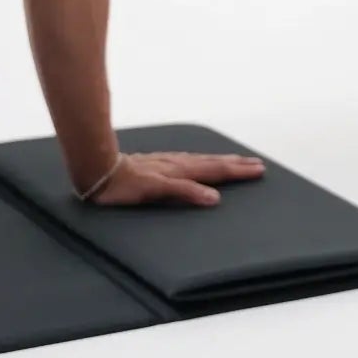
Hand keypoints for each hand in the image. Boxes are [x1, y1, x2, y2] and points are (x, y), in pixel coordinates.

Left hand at [87, 149, 264, 206]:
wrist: (99, 170)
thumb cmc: (124, 186)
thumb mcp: (156, 191)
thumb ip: (185, 192)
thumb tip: (214, 198)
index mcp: (181, 171)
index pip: (216, 171)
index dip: (238, 172)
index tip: (258, 170)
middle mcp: (178, 164)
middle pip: (213, 163)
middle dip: (236, 164)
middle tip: (257, 164)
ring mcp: (168, 162)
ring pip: (202, 160)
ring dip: (222, 160)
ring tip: (237, 160)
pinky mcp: (159, 163)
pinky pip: (190, 160)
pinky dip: (203, 160)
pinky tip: (200, 161)